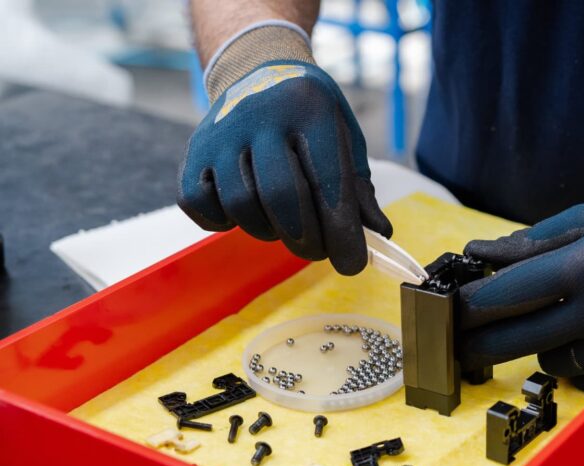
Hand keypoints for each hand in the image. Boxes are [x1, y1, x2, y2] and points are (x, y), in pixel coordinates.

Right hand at [178, 60, 391, 274]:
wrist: (259, 72)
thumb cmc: (310, 116)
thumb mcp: (344, 138)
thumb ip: (358, 188)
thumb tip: (378, 234)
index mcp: (309, 110)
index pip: (327, 181)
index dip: (341, 231)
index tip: (352, 264)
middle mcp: (260, 116)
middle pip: (281, 196)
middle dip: (305, 238)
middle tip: (318, 250)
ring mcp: (220, 134)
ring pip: (240, 205)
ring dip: (267, 231)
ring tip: (284, 225)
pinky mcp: (193, 151)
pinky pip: (198, 203)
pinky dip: (221, 221)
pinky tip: (244, 213)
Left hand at [457, 174, 583, 392]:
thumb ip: (530, 240)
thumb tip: (479, 254)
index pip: (507, 295)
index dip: (468, 304)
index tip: (447, 306)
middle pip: (514, 340)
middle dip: (477, 340)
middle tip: (458, 336)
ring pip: (547, 360)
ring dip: (535, 344)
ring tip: (550, 318)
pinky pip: (580, 375)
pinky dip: (570, 358)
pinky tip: (582, 334)